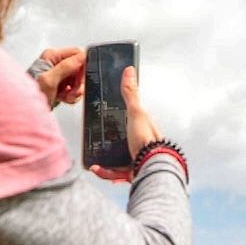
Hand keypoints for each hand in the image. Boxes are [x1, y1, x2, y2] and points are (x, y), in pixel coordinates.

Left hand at [33, 46, 84, 107]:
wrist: (25, 112)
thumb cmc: (29, 96)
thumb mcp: (49, 81)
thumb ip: (66, 67)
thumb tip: (81, 57)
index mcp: (52, 56)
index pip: (77, 54)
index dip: (81, 68)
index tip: (77, 80)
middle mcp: (55, 63)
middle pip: (79, 68)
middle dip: (78, 82)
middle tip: (72, 91)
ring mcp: (57, 75)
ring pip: (78, 79)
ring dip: (75, 91)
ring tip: (66, 96)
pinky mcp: (59, 85)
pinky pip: (74, 88)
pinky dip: (72, 96)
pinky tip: (64, 98)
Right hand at [89, 66, 161, 181]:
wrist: (151, 168)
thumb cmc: (147, 141)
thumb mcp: (136, 113)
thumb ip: (131, 94)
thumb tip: (130, 72)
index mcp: (144, 128)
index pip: (129, 120)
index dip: (117, 119)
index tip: (104, 119)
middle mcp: (141, 144)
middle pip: (121, 141)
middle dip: (108, 143)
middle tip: (95, 139)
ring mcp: (135, 158)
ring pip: (115, 158)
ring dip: (103, 159)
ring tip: (94, 157)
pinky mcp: (130, 172)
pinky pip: (113, 172)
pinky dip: (104, 171)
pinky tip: (96, 167)